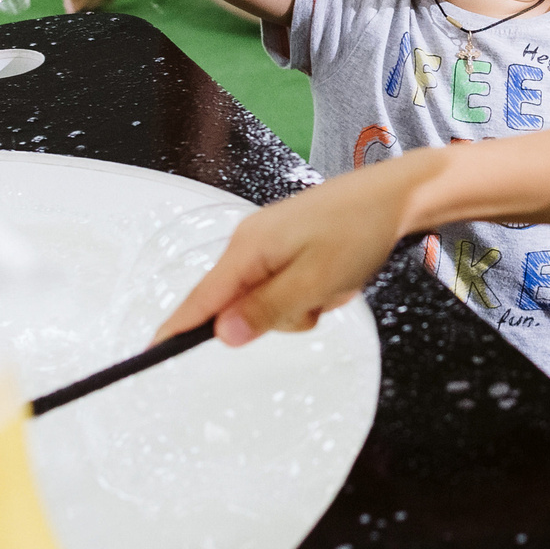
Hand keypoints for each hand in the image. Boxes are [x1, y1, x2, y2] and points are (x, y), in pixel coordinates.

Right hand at [155, 155, 416, 344]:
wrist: (398, 196)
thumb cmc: (359, 229)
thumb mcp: (315, 281)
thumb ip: (267, 309)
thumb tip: (222, 334)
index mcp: (249, 247)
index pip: (201, 298)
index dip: (177, 328)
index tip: (151, 353)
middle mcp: (252, 242)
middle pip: (240, 306)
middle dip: (280, 315)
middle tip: (318, 298)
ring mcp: (271, 243)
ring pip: (270, 301)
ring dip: (303, 303)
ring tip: (334, 280)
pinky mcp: (290, 245)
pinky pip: (289, 286)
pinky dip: (314, 290)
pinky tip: (337, 275)